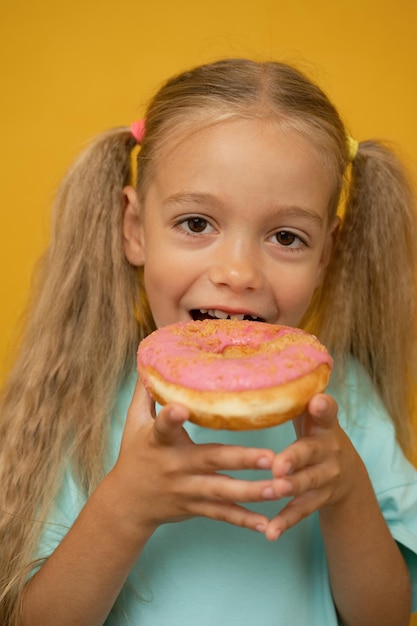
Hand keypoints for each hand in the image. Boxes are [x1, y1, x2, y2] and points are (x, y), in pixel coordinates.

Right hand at [110, 379, 275, 539]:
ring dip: (252, 492)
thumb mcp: (133, 422)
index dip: (171, 418)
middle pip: (210, 461)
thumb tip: (150, 360)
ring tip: (281, 488)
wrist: (126, 504)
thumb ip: (146, 392)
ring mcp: (186, 490)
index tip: (181, 408)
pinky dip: (245, 520)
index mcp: (157, 442)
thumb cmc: (134, 454)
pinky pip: (222, 515)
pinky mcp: (195, 507)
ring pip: (222, 492)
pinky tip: (268, 525)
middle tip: (270, 456)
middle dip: (240, 459)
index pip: (163, 427)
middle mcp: (174, 466)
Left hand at [264, 393, 359, 540]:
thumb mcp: (311, 417)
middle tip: (279, 464)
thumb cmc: (315, 435)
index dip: (323, 407)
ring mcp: (327, 476)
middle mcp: (329, 450)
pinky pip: (302, 510)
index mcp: (324, 426)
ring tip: (275, 491)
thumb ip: (292, 401)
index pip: (327, 413)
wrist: (347, 472)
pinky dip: (286, 522)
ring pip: (308, 482)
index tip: (317, 402)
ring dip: (292, 488)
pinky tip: (271, 532)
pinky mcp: (321, 499)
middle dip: (295, 458)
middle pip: (312, 452)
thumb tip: (257, 378)